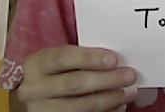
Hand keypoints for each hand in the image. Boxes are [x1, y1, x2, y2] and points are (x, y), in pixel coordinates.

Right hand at [12, 45, 137, 111]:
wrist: (35, 95)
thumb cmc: (54, 72)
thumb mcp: (59, 60)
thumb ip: (81, 58)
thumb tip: (114, 61)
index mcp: (37, 65)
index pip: (63, 58)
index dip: (89, 58)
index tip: (113, 59)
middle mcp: (35, 89)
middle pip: (73, 84)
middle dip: (106, 80)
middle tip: (129, 75)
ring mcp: (42, 109)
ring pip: (79, 107)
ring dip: (109, 99)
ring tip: (129, 92)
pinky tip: (118, 106)